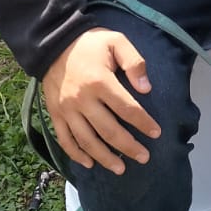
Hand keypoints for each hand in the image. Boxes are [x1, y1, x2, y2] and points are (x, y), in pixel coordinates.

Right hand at [41, 28, 161, 174]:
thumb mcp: (116, 41)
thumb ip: (135, 62)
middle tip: (144, 157)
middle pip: (109, 130)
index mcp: (100, 81)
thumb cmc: (90, 43)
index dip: (144, 123)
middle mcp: (82, 99)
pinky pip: (65, 139)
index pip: (127, 109)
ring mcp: (66, 109)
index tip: (157, 133)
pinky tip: (89, 164)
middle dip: (129, 147)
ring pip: (87, 141)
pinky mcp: (55, 114)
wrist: (53, 42)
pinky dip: (76, 155)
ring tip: (121, 169)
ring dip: (105, 157)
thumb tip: (147, 89)